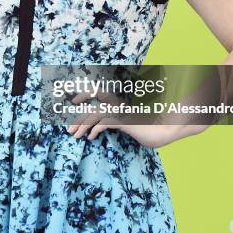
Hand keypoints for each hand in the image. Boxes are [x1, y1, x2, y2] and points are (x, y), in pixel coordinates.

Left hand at [66, 90, 203, 147]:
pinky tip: (92, 138)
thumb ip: (115, 123)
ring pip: (96, 114)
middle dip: (78, 119)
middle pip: (93, 108)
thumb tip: (98, 127)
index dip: (85, 95)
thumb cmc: (146, 131)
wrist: (163, 131)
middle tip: (69, 131)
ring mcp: (122, 112)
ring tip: (76, 136)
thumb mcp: (127, 126)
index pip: (98, 94)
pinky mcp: (125, 120)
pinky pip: (106, 122)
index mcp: (118, 104)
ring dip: (83, 126)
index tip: (74, 103)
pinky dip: (96, 129)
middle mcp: (118, 105)